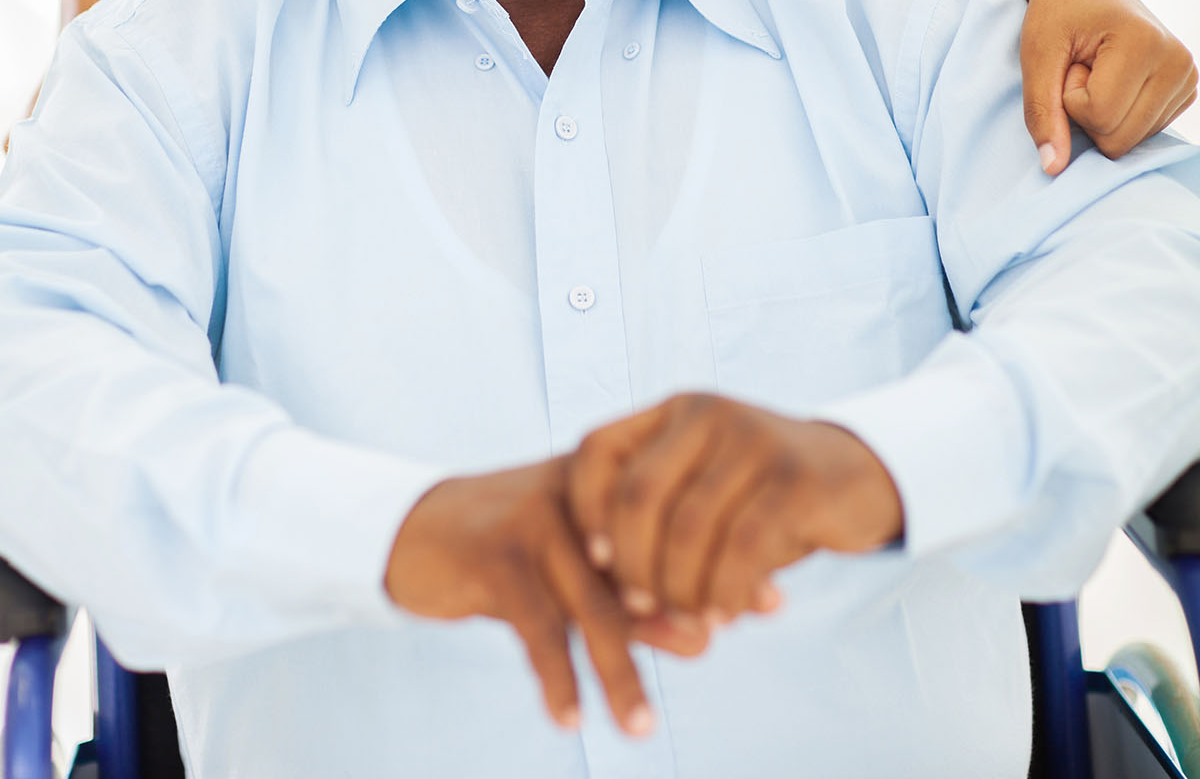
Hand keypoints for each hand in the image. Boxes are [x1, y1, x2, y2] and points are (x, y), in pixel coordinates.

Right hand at [385, 456, 709, 735]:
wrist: (417, 531)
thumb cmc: (514, 555)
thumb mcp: (578, 571)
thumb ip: (637, 601)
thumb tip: (708, 641)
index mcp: (607, 487)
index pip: (676, 528)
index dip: (720, 566)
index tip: (769, 603)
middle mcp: (577, 495)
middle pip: (644, 564)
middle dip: (686, 608)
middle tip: (720, 644)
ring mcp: (536, 523)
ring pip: (594, 605)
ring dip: (620, 670)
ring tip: (642, 728)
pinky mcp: (496, 557)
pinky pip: (537, 626)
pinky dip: (556, 677)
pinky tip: (569, 718)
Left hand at [566, 395, 902, 621]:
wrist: (854, 478)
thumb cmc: (760, 500)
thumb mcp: (704, 496)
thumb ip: (659, 529)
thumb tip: (618, 603)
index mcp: (673, 412)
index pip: (596, 450)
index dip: (585, 511)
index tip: (597, 563)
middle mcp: (707, 414)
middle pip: (638, 495)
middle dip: (632, 566)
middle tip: (643, 609)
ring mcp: (753, 439)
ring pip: (689, 528)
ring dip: (681, 590)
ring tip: (692, 620)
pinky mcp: (794, 477)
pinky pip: (743, 546)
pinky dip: (725, 591)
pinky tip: (727, 614)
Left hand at [1019, 0, 1197, 174]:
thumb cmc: (1055, 13)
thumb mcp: (1036, 56)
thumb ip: (1041, 111)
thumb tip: (1053, 168)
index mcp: (1147, 42)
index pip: (1100, 117)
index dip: (1069, 98)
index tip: (1071, 60)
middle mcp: (1179, 62)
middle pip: (1119, 139)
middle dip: (1085, 111)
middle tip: (1082, 67)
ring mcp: (1187, 78)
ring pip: (1129, 142)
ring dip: (1100, 113)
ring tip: (1097, 70)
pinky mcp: (1185, 91)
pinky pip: (1140, 134)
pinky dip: (1117, 114)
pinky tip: (1114, 79)